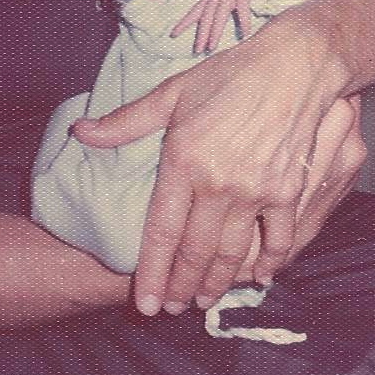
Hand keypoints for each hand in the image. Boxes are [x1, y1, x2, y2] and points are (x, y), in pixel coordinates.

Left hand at [71, 17, 359, 315]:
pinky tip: (259, 277)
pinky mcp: (288, 190)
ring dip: (218, 283)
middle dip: (180, 286)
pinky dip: (269, 262)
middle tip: (171, 310)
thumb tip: (81, 132)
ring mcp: (256, 190)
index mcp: (183, 160)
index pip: (161, 231)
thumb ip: (126, 122)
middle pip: (194, 251)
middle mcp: (218, 183)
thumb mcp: (172, 93)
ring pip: (233, 252)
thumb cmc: (229, 75)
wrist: (294, 65)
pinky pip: (278, 238)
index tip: (144, 303)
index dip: (151, 272)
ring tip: (204, 301)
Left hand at [170, 0, 281, 52]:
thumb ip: (212, 8)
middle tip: (196, 50)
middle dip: (200, 35)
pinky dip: (244, 23)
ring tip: (212, 47)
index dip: (183, 24)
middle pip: (205, 18)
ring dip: (215, 32)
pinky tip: (245, 34)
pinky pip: (242, 10)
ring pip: (220, 16)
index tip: (173, 35)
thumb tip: (205, 28)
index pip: (193, 12)